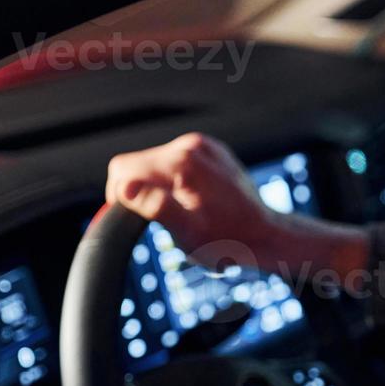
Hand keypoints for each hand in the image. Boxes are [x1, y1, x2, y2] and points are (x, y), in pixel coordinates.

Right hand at [106, 133, 366, 275]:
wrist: (266, 234)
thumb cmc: (229, 240)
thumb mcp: (188, 233)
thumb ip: (155, 207)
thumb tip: (126, 190)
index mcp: (182, 162)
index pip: (122, 168)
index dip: (118, 196)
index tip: (134, 218)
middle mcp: (191, 145)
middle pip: (135, 163)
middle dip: (138, 192)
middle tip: (158, 220)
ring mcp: (201, 145)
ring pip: (152, 162)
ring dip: (155, 187)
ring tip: (178, 211)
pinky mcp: (208, 151)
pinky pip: (172, 162)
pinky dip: (171, 181)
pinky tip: (188, 200)